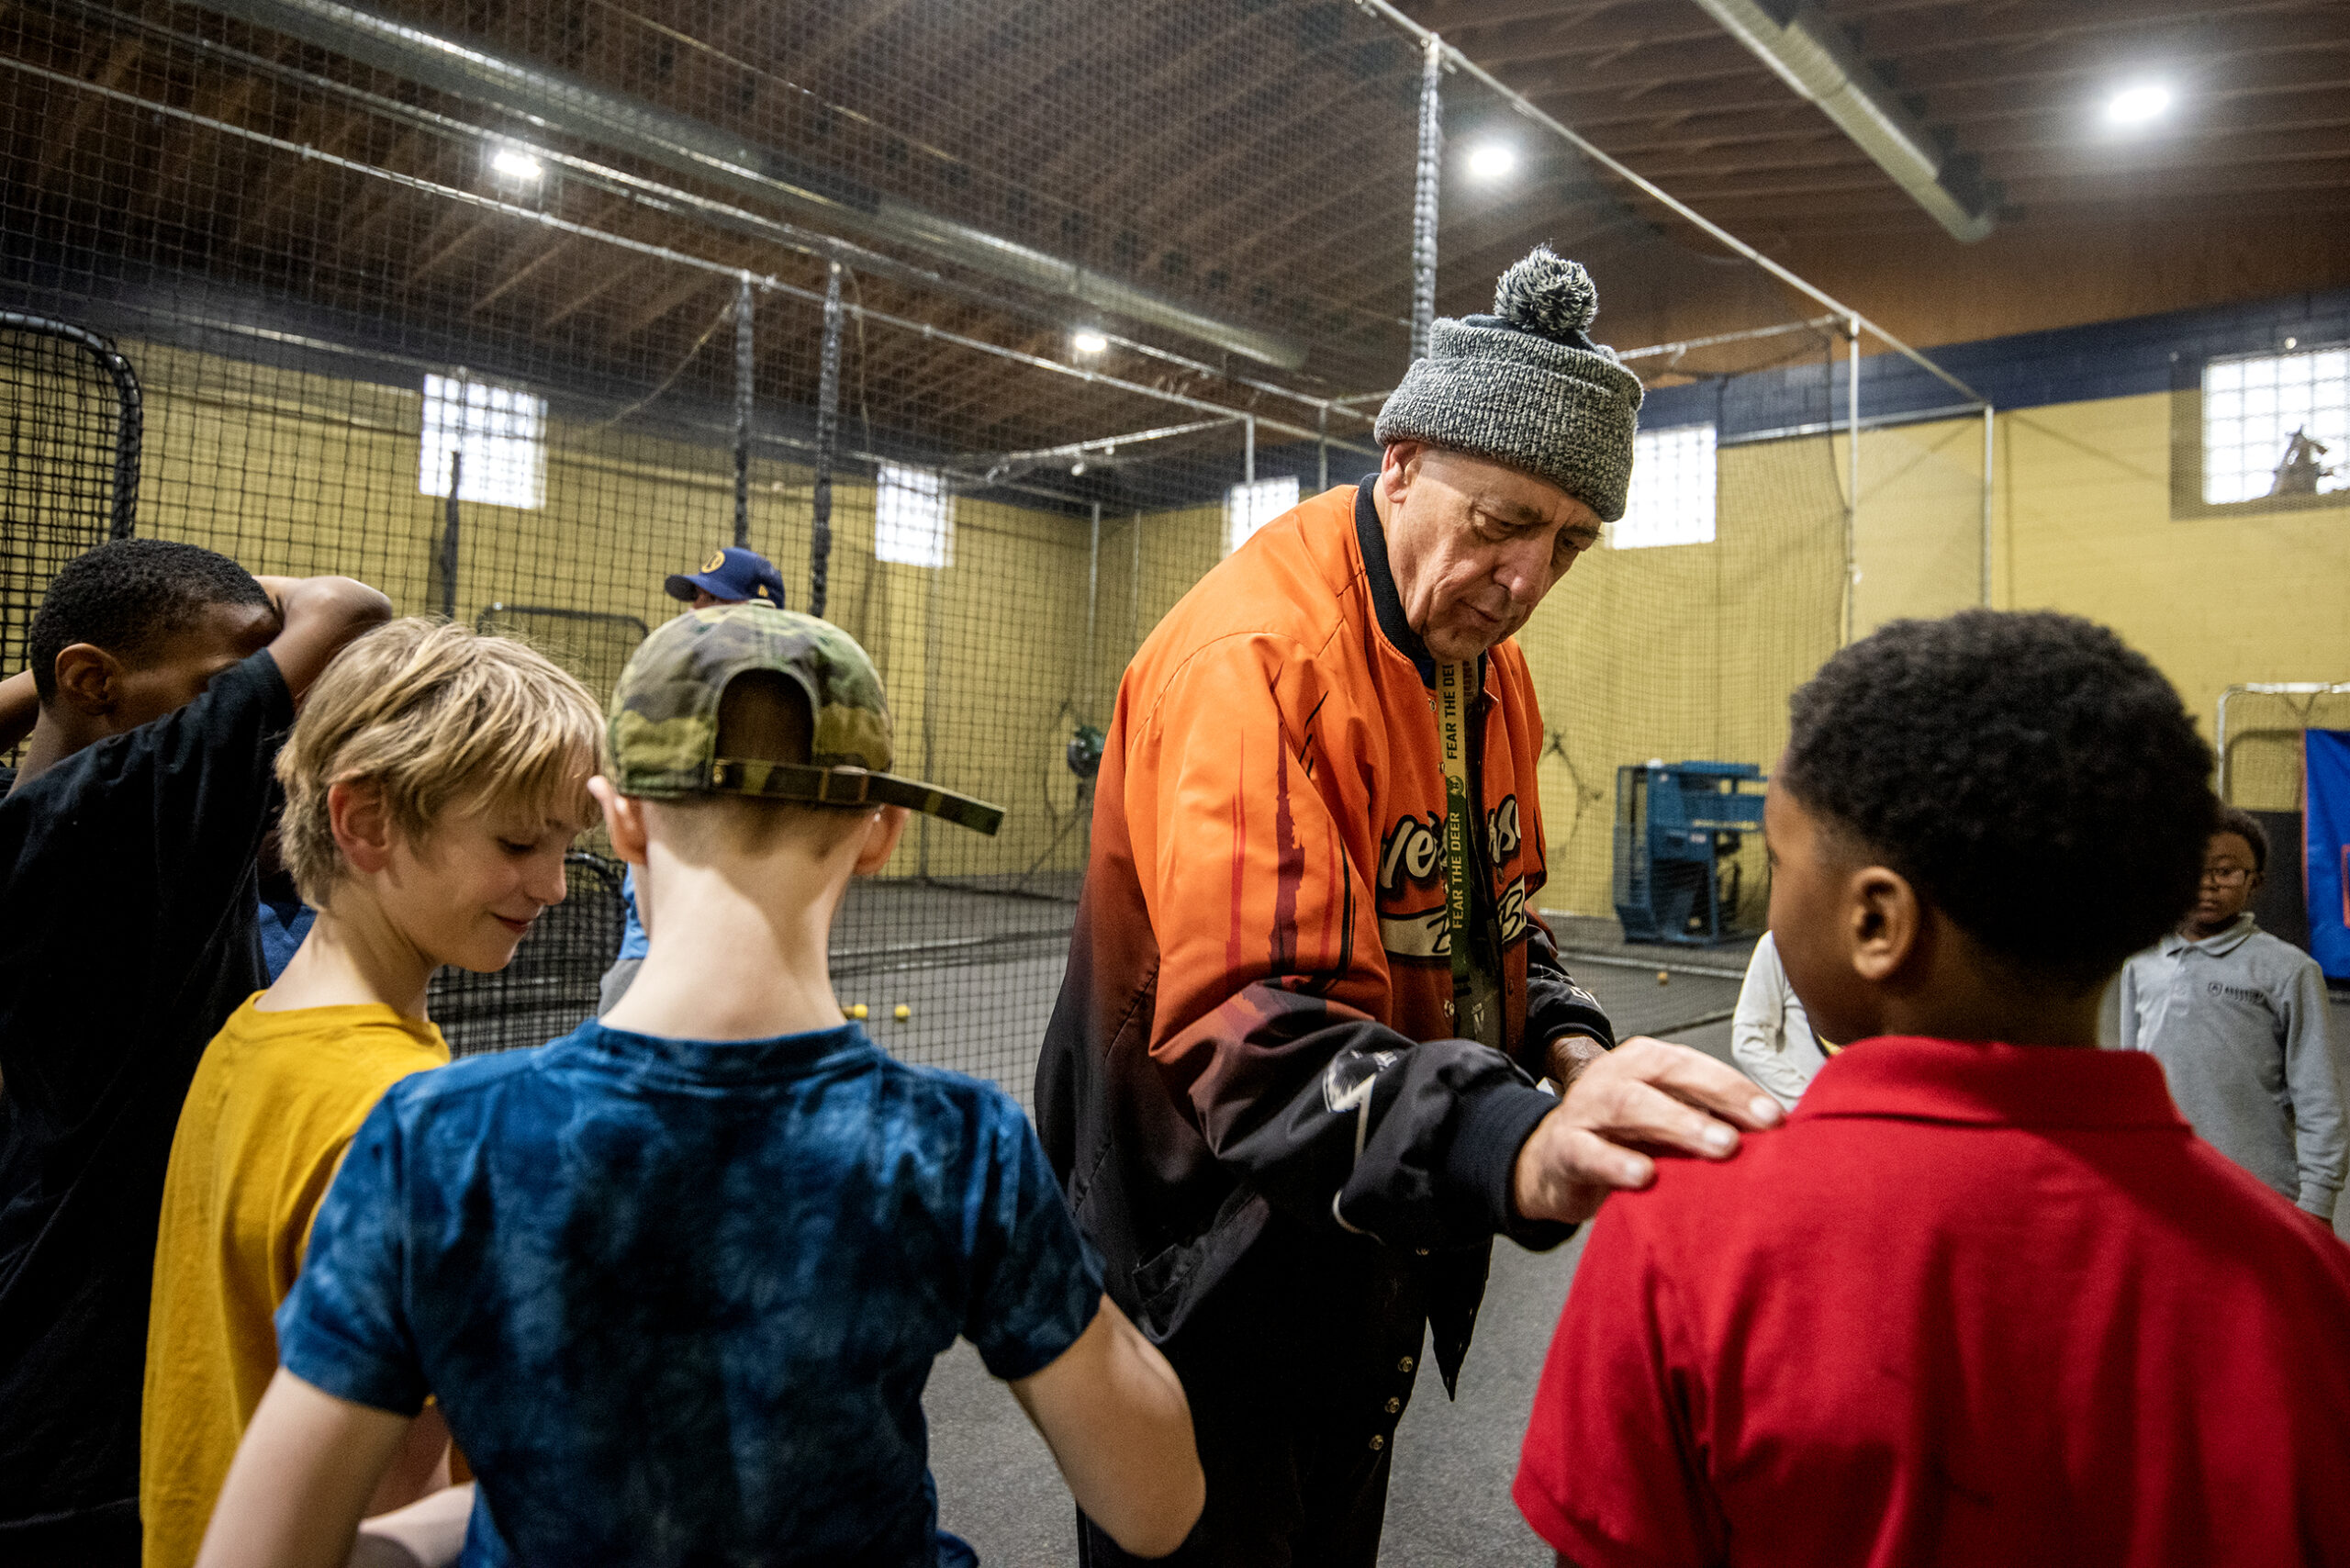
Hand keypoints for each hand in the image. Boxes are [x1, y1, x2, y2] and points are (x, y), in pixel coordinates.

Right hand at [1512, 1036, 1783, 1224]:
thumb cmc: (1623, 1140)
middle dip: (1715, 1099)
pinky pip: (1588, 1151)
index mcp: (1646, 1062)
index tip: (1776, 1118)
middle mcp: (1616, 1075)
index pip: (1695, 1065)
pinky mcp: (1565, 1147)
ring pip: (1629, 1105)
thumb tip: (1776, 1136)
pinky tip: (1645, 1176)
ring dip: (1678, 1123)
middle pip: (1667, 1075)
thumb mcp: (1668, 1122)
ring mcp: (1586, 1108)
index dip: (1736, 1088)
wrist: (1554, 1162)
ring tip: (1718, 1148)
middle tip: (1752, 1131)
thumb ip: (1710, 1121)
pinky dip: (1616, 1162)